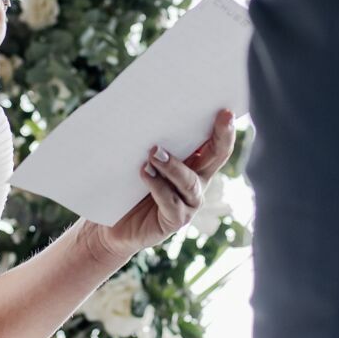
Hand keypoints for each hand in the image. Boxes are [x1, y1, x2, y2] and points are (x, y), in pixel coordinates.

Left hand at [80, 109, 236, 260]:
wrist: (112, 226)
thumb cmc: (126, 187)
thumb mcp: (139, 160)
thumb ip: (150, 143)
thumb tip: (144, 114)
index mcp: (193, 163)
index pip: (215, 144)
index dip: (224, 129)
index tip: (227, 111)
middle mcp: (197, 182)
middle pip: (217, 158)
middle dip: (221, 137)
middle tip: (222, 117)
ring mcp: (188, 203)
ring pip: (189, 182)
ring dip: (173, 165)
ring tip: (154, 153)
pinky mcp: (174, 220)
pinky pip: (170, 202)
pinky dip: (157, 186)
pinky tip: (144, 173)